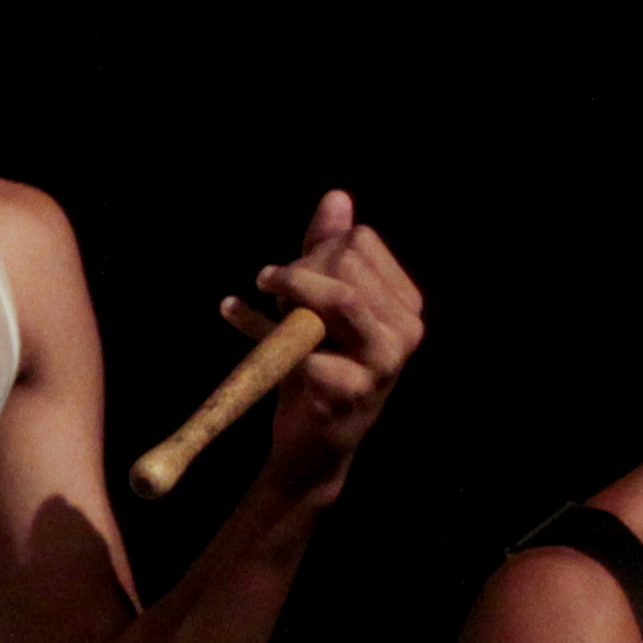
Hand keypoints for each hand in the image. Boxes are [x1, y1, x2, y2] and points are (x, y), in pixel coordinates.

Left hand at [237, 188, 424, 494]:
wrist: (311, 444)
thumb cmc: (317, 368)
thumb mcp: (320, 303)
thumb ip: (328, 251)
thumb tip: (337, 198)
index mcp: (405, 303)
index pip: (360, 242)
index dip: (316, 250)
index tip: (288, 274)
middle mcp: (408, 329)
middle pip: (349, 263)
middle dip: (301, 271)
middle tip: (272, 289)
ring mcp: (386, 362)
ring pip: (342, 298)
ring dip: (291, 292)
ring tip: (261, 299)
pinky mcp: (355, 392)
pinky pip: (309, 350)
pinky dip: (262, 331)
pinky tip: (235, 318)